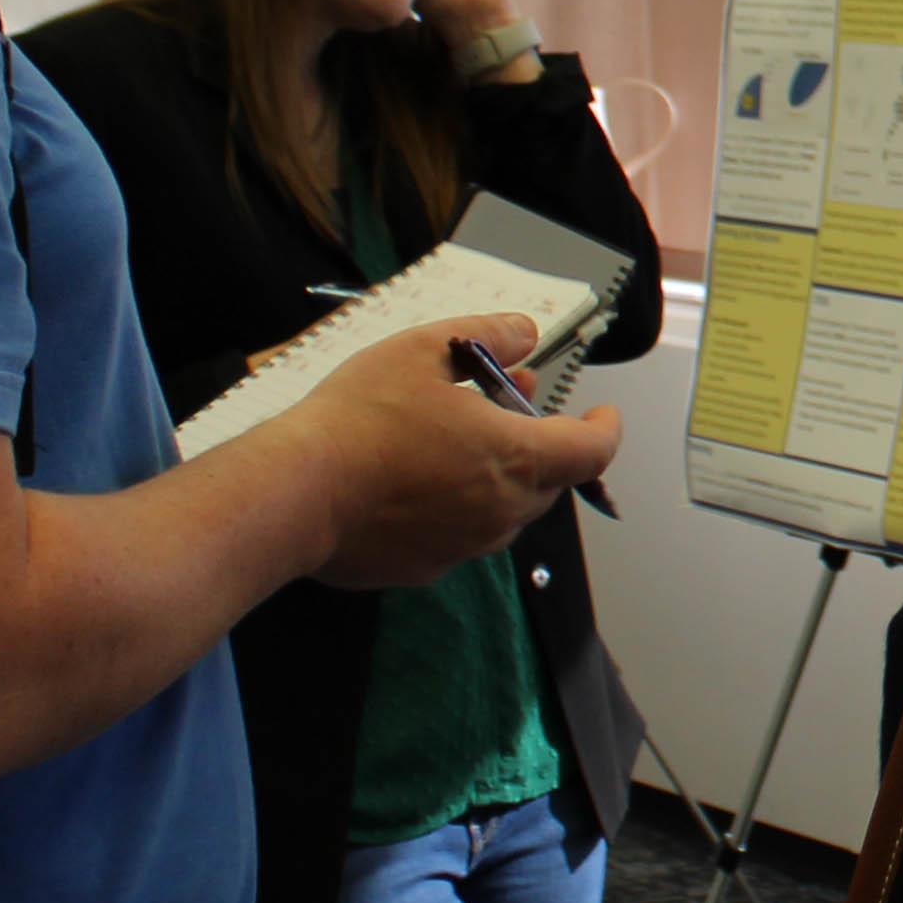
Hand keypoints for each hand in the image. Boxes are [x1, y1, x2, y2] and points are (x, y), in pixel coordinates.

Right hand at [288, 314, 620, 587]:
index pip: (592, 452)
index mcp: (517, 458)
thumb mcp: (424, 350)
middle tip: (511, 405)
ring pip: (504, 511)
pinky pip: (459, 535)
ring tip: (460, 437)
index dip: (605, 429)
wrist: (297, 492)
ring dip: (499, 476)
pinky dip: (456, 505)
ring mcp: (463, 547)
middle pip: (548, 481)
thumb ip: (487, 336)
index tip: (601, 413)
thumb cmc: (363, 417)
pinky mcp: (424, 568)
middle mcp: (501, 511)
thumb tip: (525, 333)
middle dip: (542, 443)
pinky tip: (415, 480)